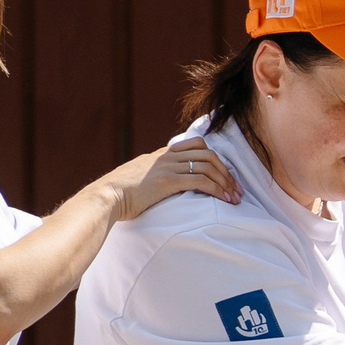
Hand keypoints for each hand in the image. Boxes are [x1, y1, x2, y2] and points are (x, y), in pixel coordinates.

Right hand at [110, 136, 238, 219]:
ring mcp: (167, 167)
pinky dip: (216, 190)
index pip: (196, 144)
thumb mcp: (142, 178)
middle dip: (226, 172)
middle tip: (237, 191)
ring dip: (225, 183)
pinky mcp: (167, 181)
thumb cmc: (123, 194)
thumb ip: (158, 175)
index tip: (225, 177)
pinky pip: (200, 180)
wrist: (107, 197)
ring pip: (207, 166)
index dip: (215, 159)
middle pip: (208, 154)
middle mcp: (166, 157)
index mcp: (162, 155)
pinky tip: (224, 200)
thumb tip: (170, 183)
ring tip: (234, 198)